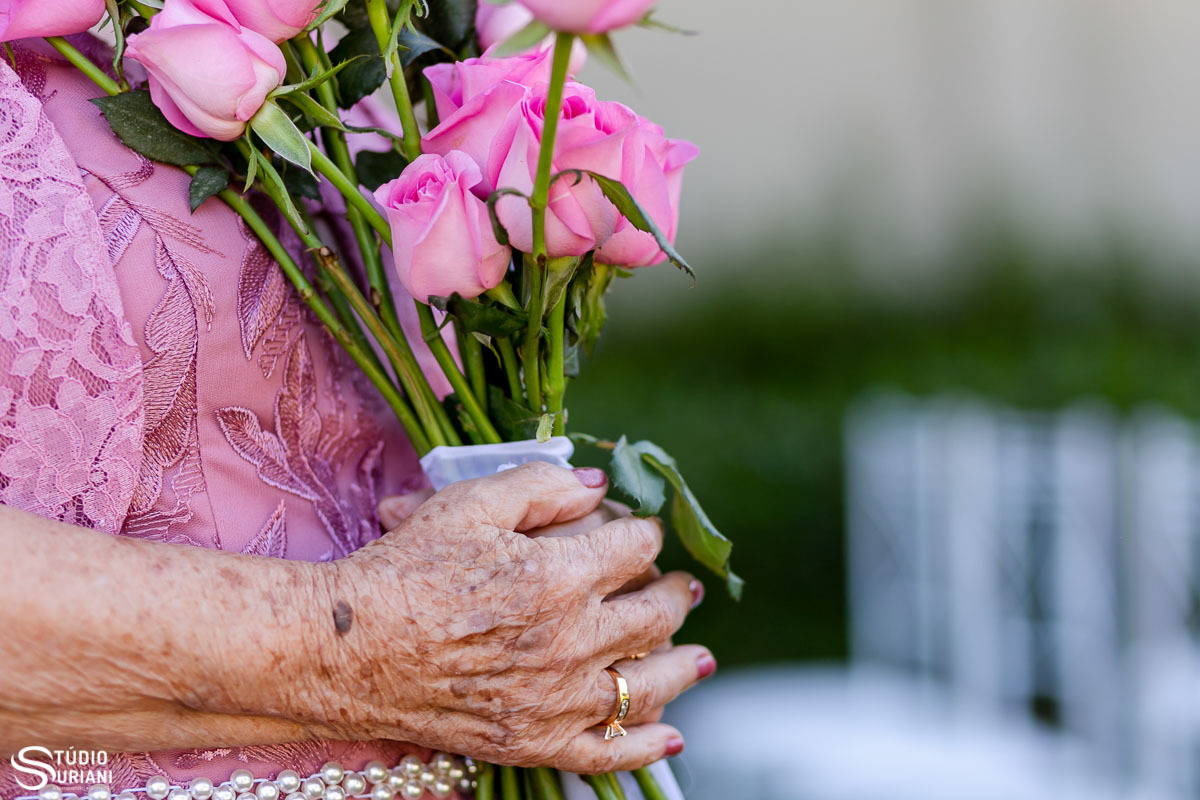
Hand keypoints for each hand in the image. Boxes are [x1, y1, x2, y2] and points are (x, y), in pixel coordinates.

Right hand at [299, 463, 710, 772]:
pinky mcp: (535, 741)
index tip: (637, 529)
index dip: (642, 530)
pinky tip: (672, 734)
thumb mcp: (468, 505)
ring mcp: (556, 700)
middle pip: (654, 615)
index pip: (634, 546)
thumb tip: (599, 483)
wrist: (347, 648)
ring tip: (700, 655)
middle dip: (675, 593)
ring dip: (684, 666)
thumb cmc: (404, 570)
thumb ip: (541, 484)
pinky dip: (647, 746)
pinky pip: (609, 752)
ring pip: (648, 685)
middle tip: (682, 586)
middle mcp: (570, 641)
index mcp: (559, 576)